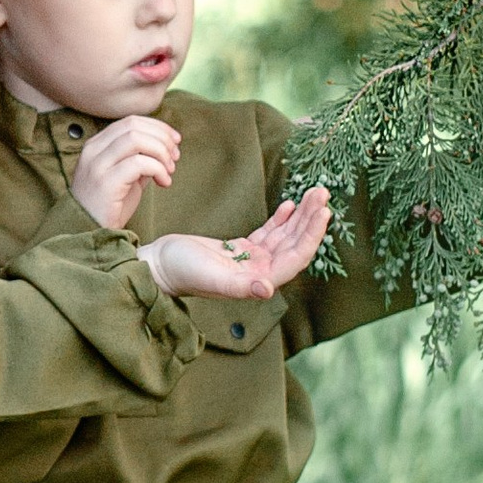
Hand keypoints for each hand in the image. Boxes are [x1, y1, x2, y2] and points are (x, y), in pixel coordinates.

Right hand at [72, 115, 180, 229]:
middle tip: (175, 157)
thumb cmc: (109, 206)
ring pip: (136, 139)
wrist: (89, 233)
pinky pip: (138, 163)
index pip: (130, 121)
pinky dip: (158, 169)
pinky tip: (164, 182)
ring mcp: (98, 166)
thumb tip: (165, 145)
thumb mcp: (125, 175)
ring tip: (170, 170)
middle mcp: (94, 150)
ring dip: (161, 152)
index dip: (157, 127)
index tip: (175, 141)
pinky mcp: (106, 182)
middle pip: (134, 126)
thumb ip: (139, 158)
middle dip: (162, 138)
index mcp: (97, 145)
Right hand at [140, 185, 332, 301]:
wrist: (159, 264)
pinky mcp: (240, 249)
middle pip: (294, 244)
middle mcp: (259, 272)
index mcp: (257, 280)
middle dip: (310, 219)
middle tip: (322, 192)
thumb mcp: (212, 276)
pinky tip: (289, 205)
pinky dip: (281, 219)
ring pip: (284, 236)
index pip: (295, 258)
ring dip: (300, 215)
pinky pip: (268, 233)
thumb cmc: (182, 272)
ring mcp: (251, 261)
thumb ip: (240, 286)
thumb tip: (266, 290)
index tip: (323, 212)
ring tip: (314, 193)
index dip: (311, 236)